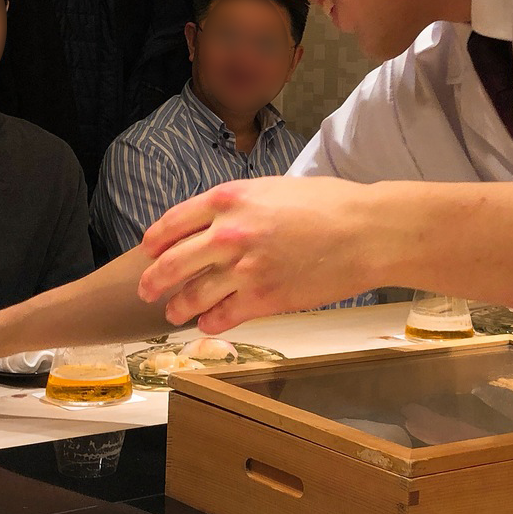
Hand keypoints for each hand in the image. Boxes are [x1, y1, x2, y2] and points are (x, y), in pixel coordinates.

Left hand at [137, 177, 378, 331]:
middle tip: (147, 290)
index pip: (173, 222)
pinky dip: (210, 323)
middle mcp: (229, 233)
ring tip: (174, 313)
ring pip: (193, 295)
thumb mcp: (273, 189)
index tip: (148, 251)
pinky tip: (208, 324)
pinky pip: (223, 316)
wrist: (366, 232)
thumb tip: (216, 222)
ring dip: (178, 307)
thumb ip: (240, 205)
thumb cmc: (329, 205)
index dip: (155, 241)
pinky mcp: (263, 298)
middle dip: (154, 280)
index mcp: (229, 199)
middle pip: (172, 262)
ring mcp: (244, 268)